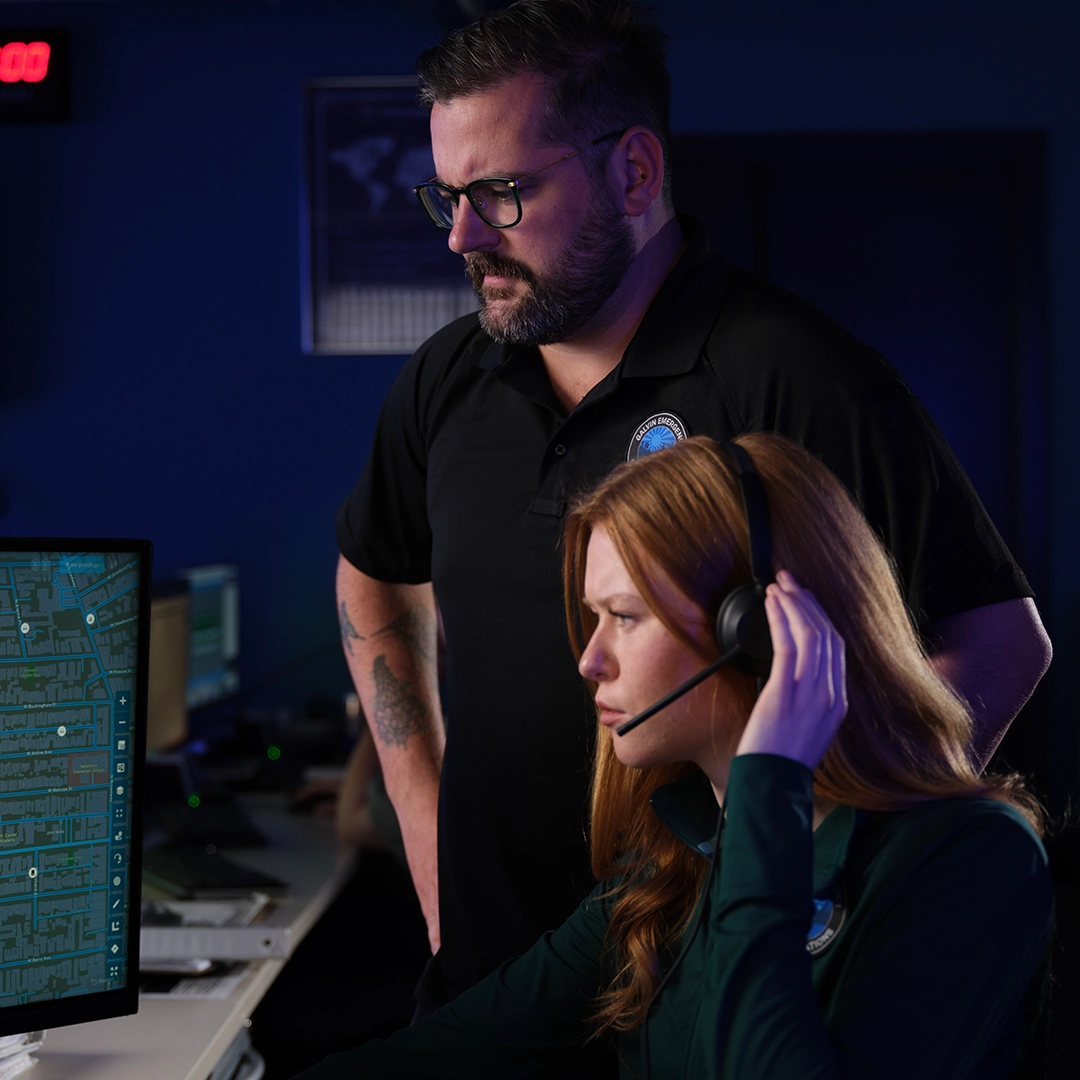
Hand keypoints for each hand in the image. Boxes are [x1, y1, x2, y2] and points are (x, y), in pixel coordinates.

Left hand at [735, 570, 846, 769]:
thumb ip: (807, 699)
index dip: (821, 617)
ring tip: (778, 587)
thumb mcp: (805, 727)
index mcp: (838, 703)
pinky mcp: (787, 691)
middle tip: (789, 582)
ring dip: (793, 604)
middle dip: (808, 602)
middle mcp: (831, 694)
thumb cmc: (778, 760)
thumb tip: (791, 673)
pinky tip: (770, 604)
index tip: (805, 599)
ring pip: (811, 634)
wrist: (771, 785)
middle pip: (828, 635)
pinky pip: (788, 645)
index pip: (837, 648)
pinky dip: (780, 619)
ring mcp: (812, 693)